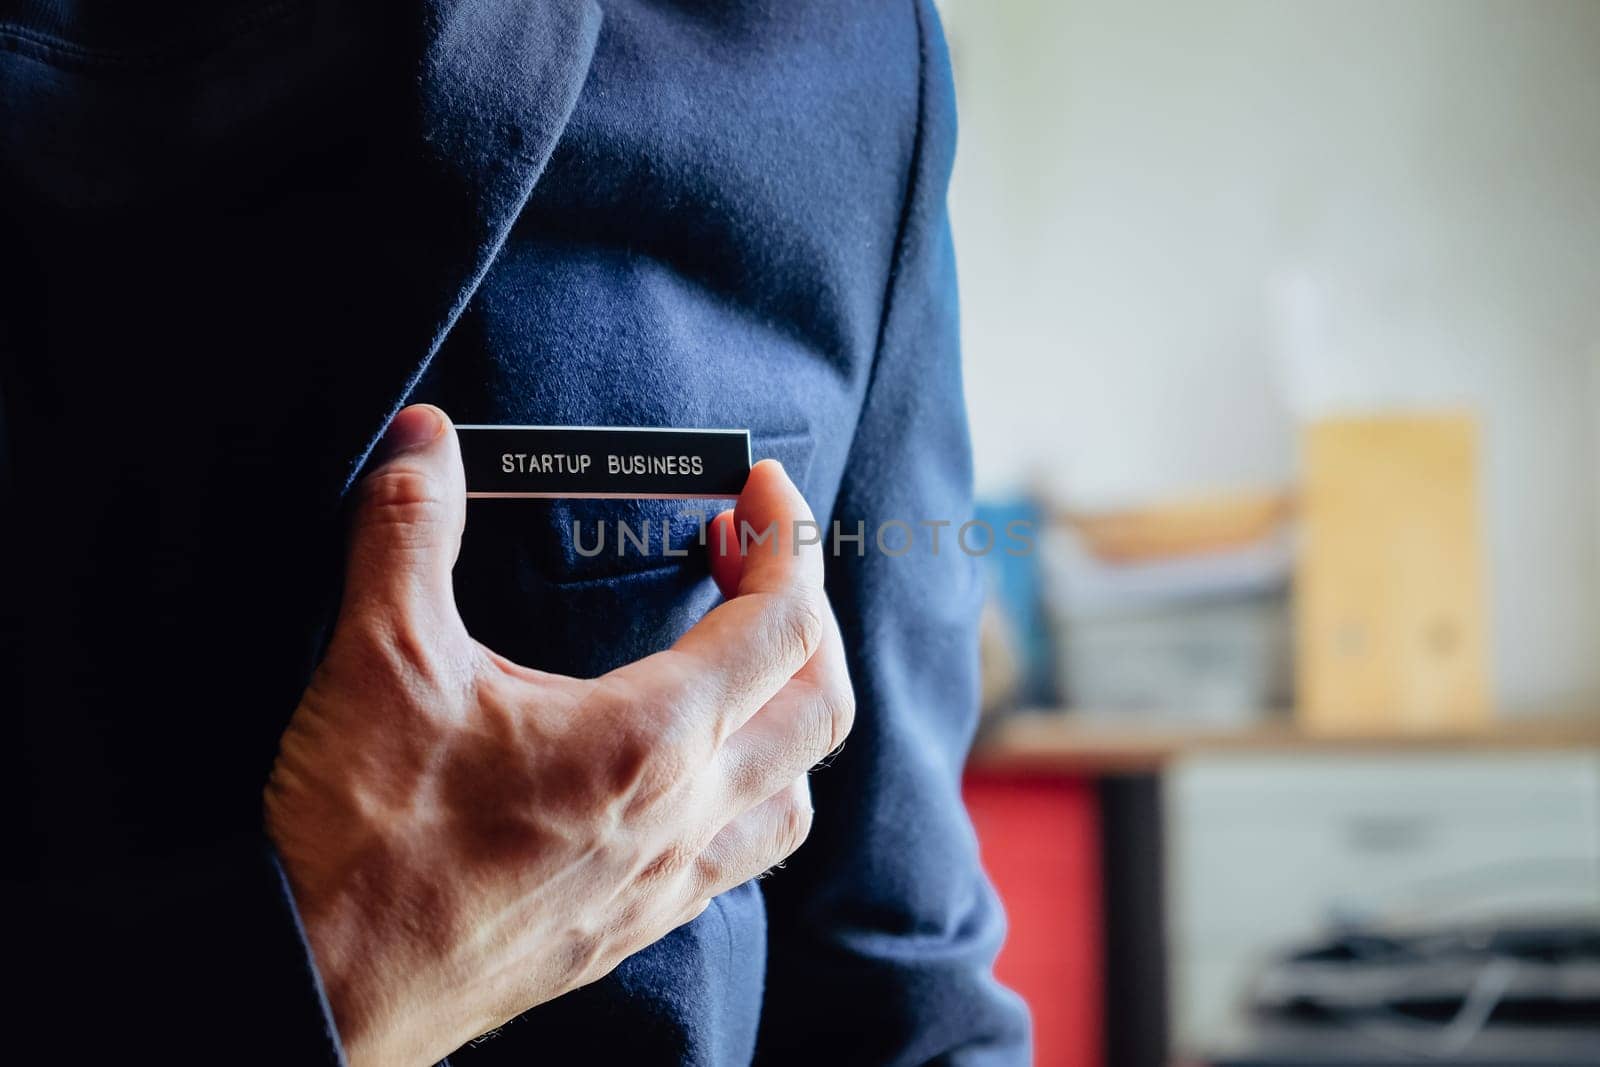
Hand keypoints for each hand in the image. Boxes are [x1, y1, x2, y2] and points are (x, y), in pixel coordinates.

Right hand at [265, 405, 853, 1066]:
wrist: (319, 988)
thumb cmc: (359, 840)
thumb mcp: (378, 660)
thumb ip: (407, 531)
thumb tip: (424, 442)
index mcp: (648, 740)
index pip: (783, 624)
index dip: (789, 539)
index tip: (760, 491)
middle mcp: (681, 817)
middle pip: (820, 705)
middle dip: (805, 613)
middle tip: (742, 557)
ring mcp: (664, 885)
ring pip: (794, 792)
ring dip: (790, 712)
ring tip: (735, 663)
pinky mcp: (630, 930)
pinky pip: (739, 859)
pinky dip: (749, 795)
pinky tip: (688, 774)